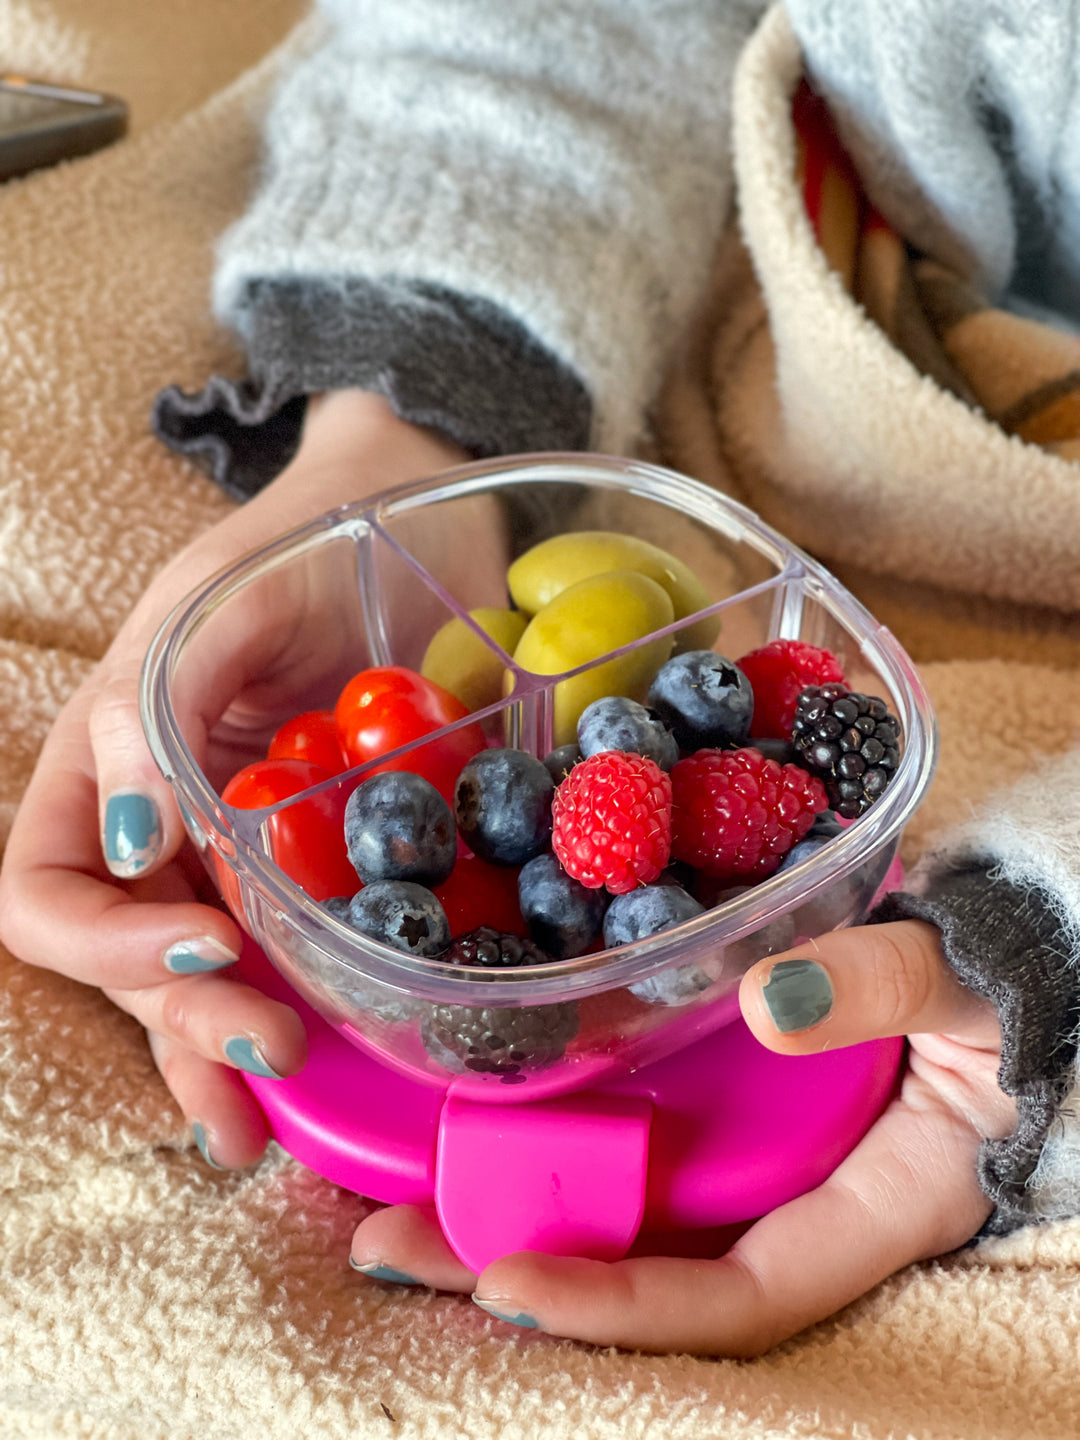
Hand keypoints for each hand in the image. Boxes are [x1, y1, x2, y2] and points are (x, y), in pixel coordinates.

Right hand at [0, 391, 467, 1168]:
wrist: (418, 518)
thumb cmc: (307, 539)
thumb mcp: (227, 596)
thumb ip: (165, 699)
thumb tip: (140, 842)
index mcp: (105, 762)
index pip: (51, 888)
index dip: (108, 940)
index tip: (207, 941)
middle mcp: (163, 827)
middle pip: (137, 958)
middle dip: (192, 1014)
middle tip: (273, 1050)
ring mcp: (248, 856)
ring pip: (210, 980)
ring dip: (230, 1054)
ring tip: (271, 1117)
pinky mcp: (335, 865)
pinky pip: (305, 954)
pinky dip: (311, 1014)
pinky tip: (326, 1076)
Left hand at [348, 917, 1015, 1355]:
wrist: (1015, 963)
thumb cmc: (1011, 990)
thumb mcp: (961, 988)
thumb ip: (885, 987)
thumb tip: (769, 999)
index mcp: (866, 1208)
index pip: (734, 1297)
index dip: (623, 1303)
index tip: (507, 1285)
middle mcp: (794, 1200)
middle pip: (647, 1266)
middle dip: (513, 1268)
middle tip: (384, 1248)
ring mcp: (756, 1153)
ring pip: (627, 1206)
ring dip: (509, 1204)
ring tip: (386, 1197)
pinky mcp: (731, 1100)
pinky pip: (640, 1137)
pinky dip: (556, 1137)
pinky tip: (471, 1114)